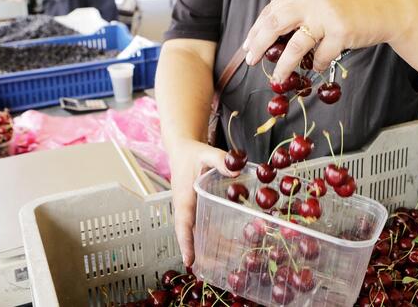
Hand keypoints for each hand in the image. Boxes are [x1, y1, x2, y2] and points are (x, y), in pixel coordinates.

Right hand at [167, 139, 237, 266]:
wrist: (181, 150)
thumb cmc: (192, 153)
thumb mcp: (206, 153)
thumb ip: (220, 160)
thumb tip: (236, 171)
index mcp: (184, 197)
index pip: (183, 223)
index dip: (186, 243)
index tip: (189, 261)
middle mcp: (185, 208)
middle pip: (192, 236)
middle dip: (205, 253)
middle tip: (223, 266)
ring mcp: (190, 210)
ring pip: (199, 234)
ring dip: (213, 248)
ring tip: (232, 261)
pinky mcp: (196, 209)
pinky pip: (203, 228)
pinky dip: (215, 239)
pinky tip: (231, 247)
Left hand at [242, 0, 401, 81]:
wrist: (386, 10)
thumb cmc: (352, 9)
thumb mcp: (322, 1)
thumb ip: (300, 12)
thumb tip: (272, 37)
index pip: (271, 10)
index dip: (257, 29)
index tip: (248, 44)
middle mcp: (312, 0)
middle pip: (275, 25)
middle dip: (259, 45)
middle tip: (250, 60)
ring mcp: (327, 16)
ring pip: (295, 46)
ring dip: (283, 66)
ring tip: (277, 78)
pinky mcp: (341, 32)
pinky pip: (321, 57)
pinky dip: (319, 65)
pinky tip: (320, 66)